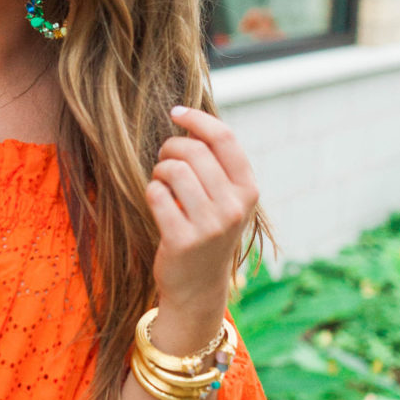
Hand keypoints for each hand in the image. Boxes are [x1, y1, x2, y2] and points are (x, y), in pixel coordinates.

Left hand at [146, 105, 259, 345]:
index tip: (176, 111)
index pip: (225, 138)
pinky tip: (158, 203)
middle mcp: (234, 207)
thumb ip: (217, 165)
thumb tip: (190, 116)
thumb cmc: (207, 231)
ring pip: (174, 170)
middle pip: (194, 151)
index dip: (197, 119)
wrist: (198, 288)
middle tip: (164, 161)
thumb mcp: (226, 200)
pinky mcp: (183, 240)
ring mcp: (210, 226)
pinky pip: (157, 194)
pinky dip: (152, 192)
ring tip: (161, 182)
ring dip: (160, 170)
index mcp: (248, 191)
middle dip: (171, 148)